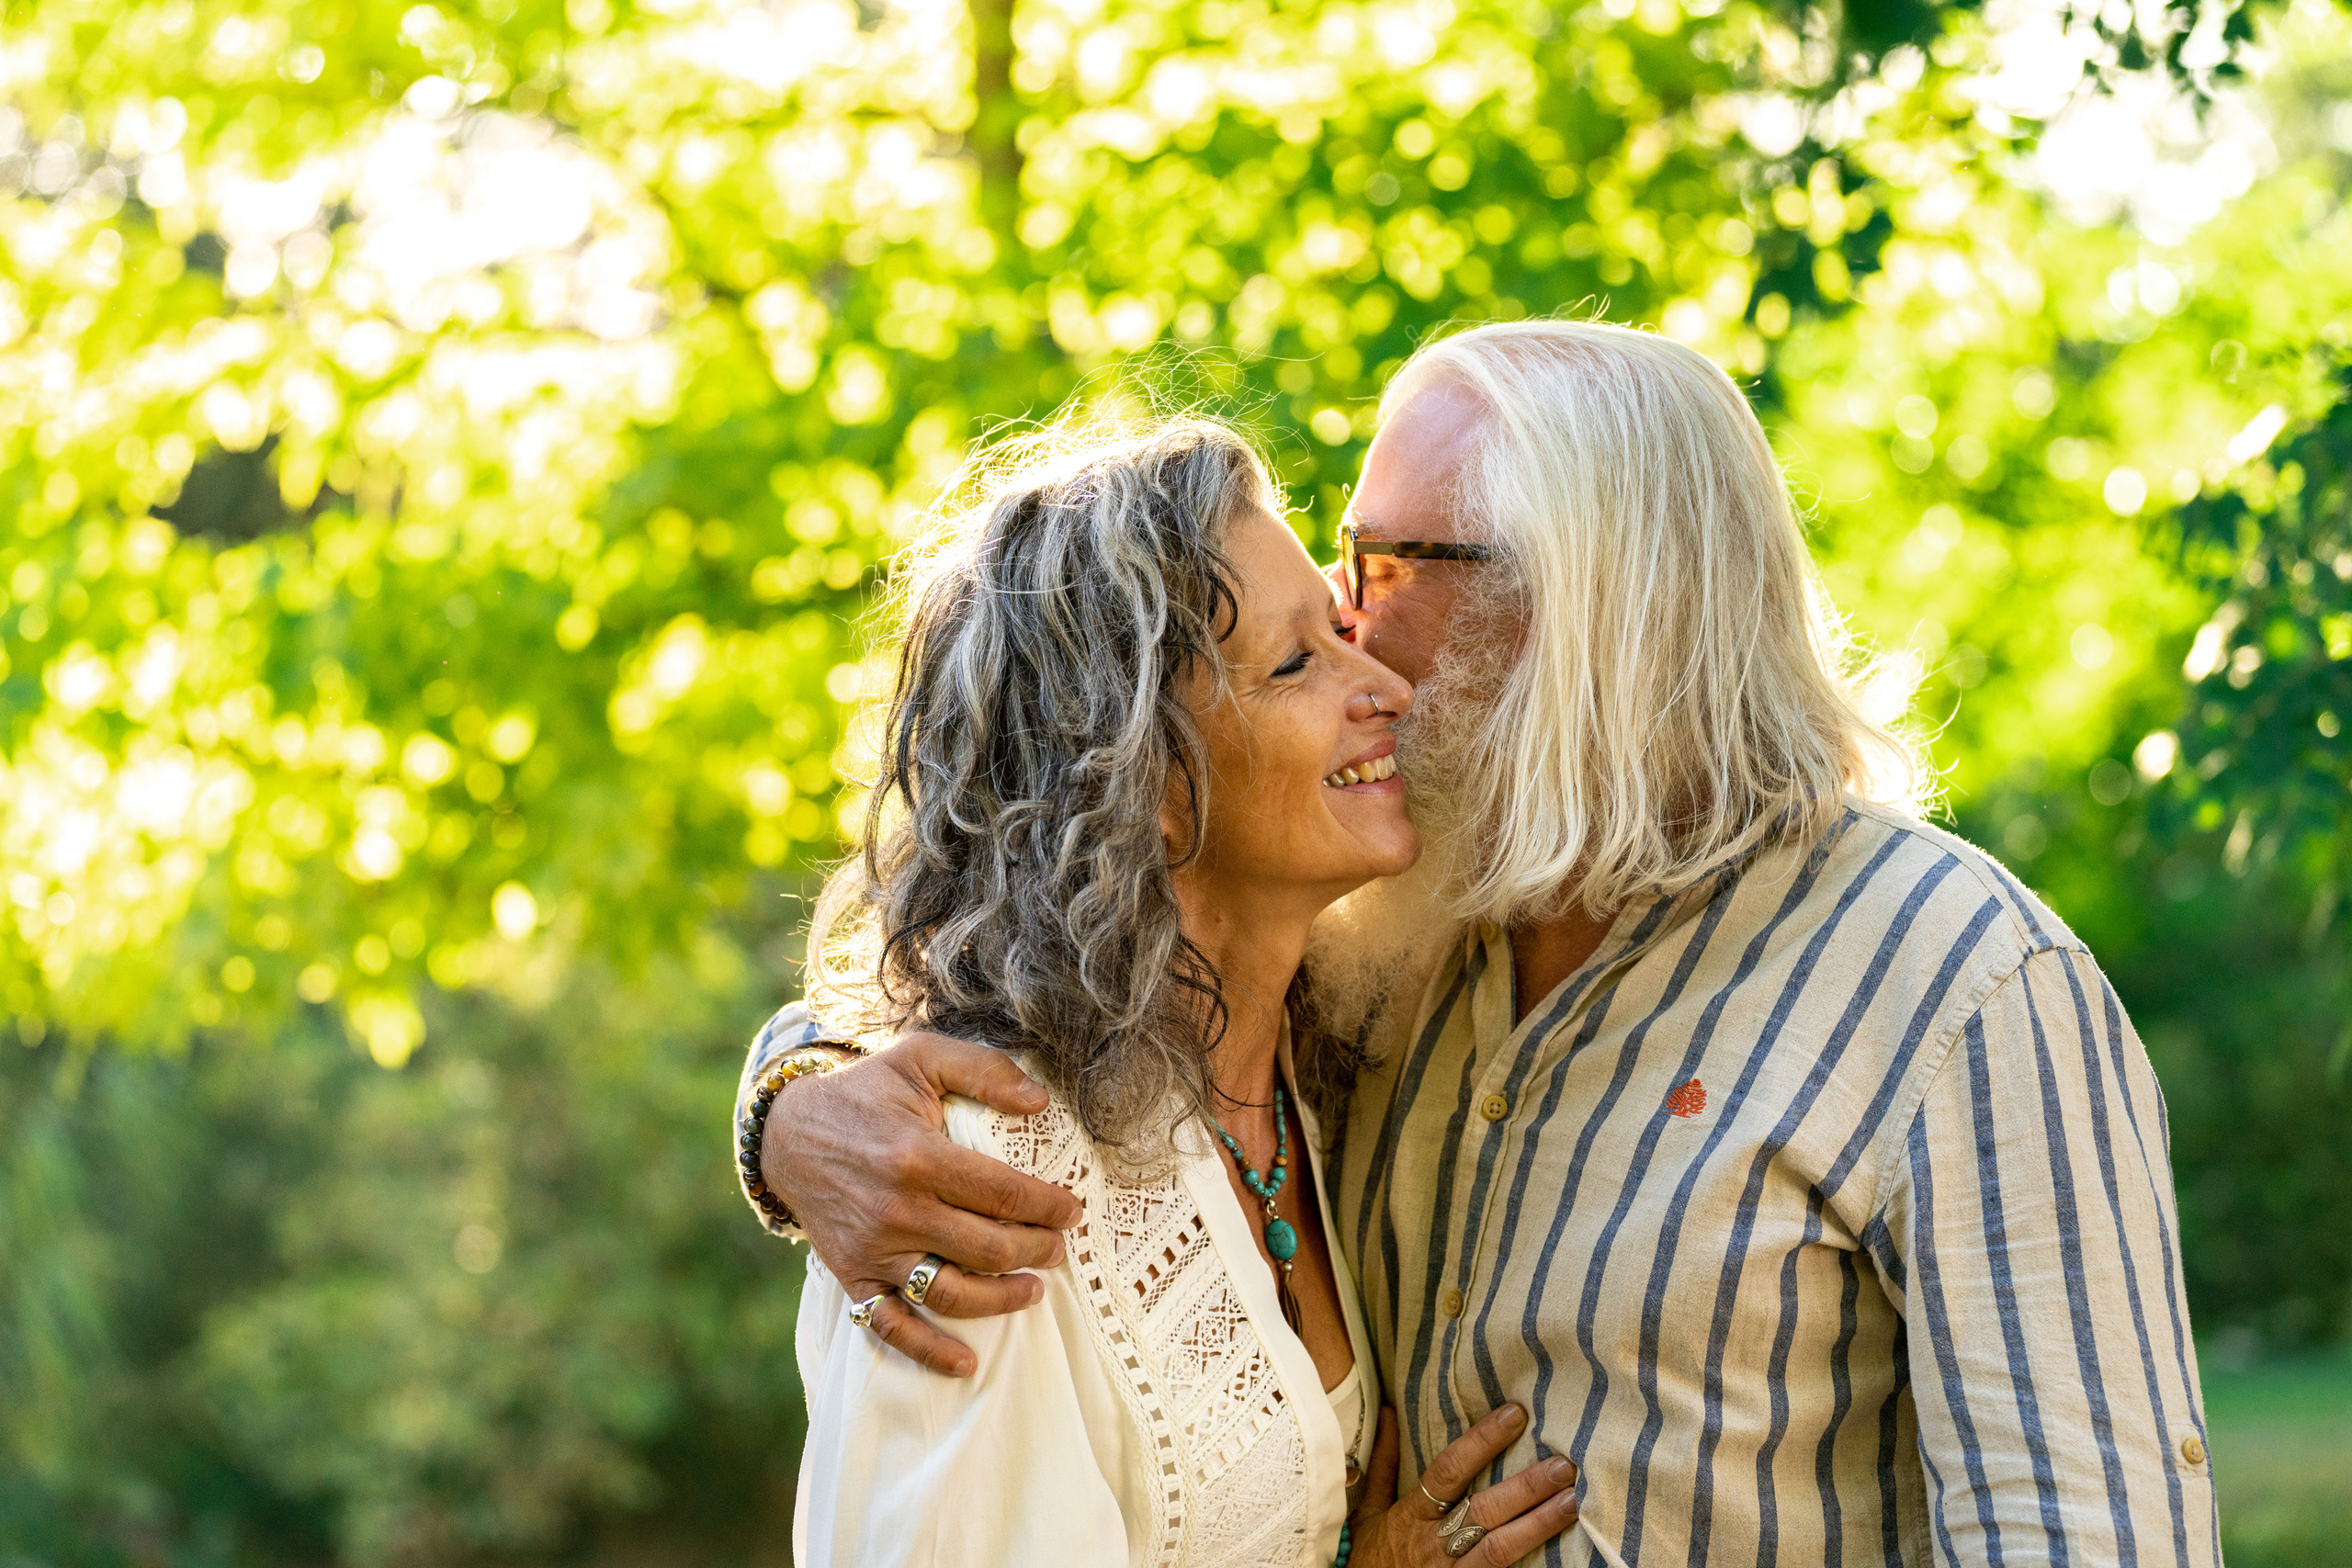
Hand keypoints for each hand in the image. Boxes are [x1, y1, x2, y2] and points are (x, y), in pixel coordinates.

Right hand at [760, 1031, 1083, 1376]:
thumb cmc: (866, 1092)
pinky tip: (967, 1363)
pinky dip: (929, 1351)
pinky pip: (890, 1327)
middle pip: (989, 1249)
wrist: (788, 1133)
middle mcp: (898, 1210)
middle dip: (1038, 1251)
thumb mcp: (921, 1058)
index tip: (1073, 1210)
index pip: (1005, 1195)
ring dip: (1003, 1299)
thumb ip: (984, 1070)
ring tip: (1034, 1289)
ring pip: (952, 1293)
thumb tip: (1040, 1102)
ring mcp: (874, 1250)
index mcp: (919, 1157)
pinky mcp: (853, 1277)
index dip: (1049, 1207)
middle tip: (1059, 1246)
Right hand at [1348, 1405, 1579, 1566]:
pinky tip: (1558, 1552)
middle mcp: (1433, 1543)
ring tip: (1571, 1502)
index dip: (1482, 1441)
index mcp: (1411, 1515)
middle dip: (1526, 1487)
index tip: (1515, 1415)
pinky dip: (1526, 1564)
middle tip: (1563, 1465)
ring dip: (1538, 1524)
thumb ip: (1383, 1465)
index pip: (1449, 1471)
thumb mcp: (1369, 1512)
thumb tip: (1390, 1413)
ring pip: (1500, 1548)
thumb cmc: (1368, 1559)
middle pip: (1484, 1510)